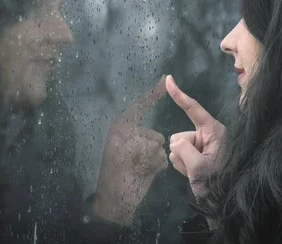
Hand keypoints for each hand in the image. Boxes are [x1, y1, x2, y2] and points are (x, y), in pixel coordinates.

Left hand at [93, 75, 167, 225]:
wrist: (116, 201)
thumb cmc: (115, 176)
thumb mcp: (123, 152)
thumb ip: (140, 140)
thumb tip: (157, 141)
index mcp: (121, 129)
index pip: (139, 107)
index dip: (152, 94)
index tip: (166, 80)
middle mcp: (131, 136)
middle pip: (152, 135)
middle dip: (147, 148)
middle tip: (134, 162)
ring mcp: (141, 149)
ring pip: (159, 147)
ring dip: (152, 159)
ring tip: (139, 169)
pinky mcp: (150, 161)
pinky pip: (162, 157)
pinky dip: (156, 165)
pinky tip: (146, 173)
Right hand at [167, 75, 225, 198]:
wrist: (225, 203)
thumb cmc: (218, 183)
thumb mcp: (199, 167)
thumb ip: (183, 149)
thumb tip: (175, 144)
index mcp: (213, 131)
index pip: (193, 109)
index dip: (179, 94)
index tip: (168, 79)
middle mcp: (207, 135)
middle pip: (180, 136)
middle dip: (182, 152)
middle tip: (195, 167)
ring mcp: (202, 147)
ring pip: (177, 148)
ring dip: (183, 162)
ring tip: (197, 173)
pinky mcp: (197, 156)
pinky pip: (179, 157)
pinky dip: (183, 167)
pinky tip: (194, 175)